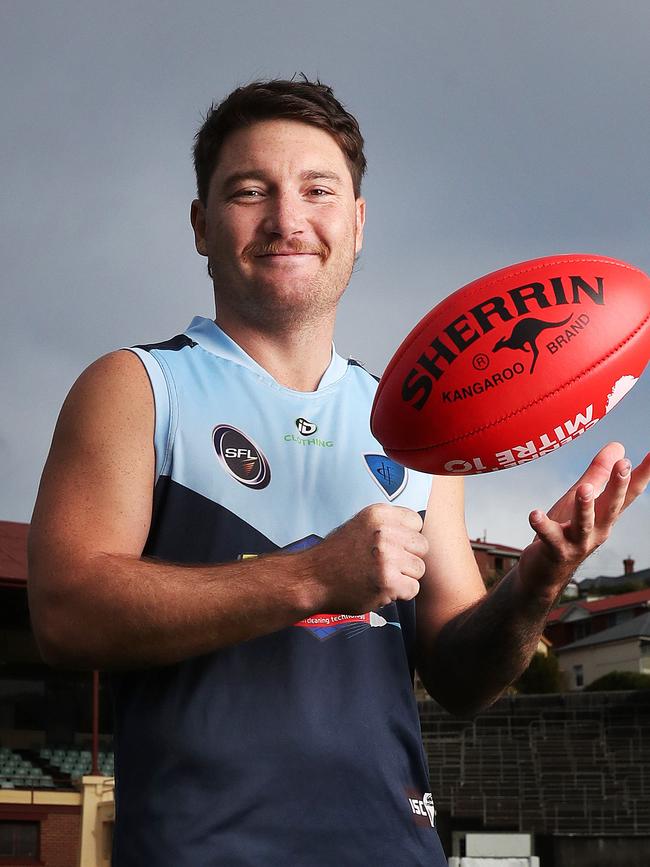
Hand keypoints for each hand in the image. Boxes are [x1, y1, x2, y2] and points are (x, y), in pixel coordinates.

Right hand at [310, 504, 427, 612]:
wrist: (312, 579)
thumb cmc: (336, 555)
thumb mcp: (360, 525)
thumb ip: (388, 525)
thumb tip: (415, 530)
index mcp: (378, 514)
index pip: (416, 522)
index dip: (406, 537)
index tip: (393, 545)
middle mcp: (384, 533)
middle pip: (422, 546)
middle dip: (408, 557)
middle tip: (387, 564)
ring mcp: (387, 558)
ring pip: (419, 568)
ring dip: (404, 576)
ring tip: (381, 576)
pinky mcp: (388, 582)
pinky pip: (413, 589)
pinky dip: (400, 593)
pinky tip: (381, 588)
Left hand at [518, 442, 649, 598]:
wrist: (544, 572)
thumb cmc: (564, 531)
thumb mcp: (581, 499)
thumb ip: (598, 474)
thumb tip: (619, 446)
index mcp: (605, 516)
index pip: (627, 493)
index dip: (641, 474)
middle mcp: (597, 530)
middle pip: (610, 507)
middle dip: (618, 486)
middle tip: (623, 464)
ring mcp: (578, 542)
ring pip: (584, 523)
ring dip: (585, 506)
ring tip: (583, 489)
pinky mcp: (556, 550)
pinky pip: (549, 537)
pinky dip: (542, 525)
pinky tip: (535, 514)